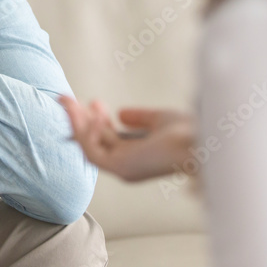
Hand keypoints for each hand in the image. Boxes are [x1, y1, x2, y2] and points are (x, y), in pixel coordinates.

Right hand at [58, 96, 193, 182]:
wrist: (201, 142)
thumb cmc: (189, 133)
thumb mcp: (160, 120)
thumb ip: (140, 118)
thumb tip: (120, 114)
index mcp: (136, 156)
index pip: (106, 140)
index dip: (95, 120)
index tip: (92, 102)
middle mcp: (126, 165)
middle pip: (92, 142)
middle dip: (77, 119)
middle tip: (64, 98)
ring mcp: (122, 168)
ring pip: (87, 146)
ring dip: (75, 123)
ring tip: (68, 102)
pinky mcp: (119, 168)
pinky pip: (92, 151)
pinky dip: (88, 133)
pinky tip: (93, 115)